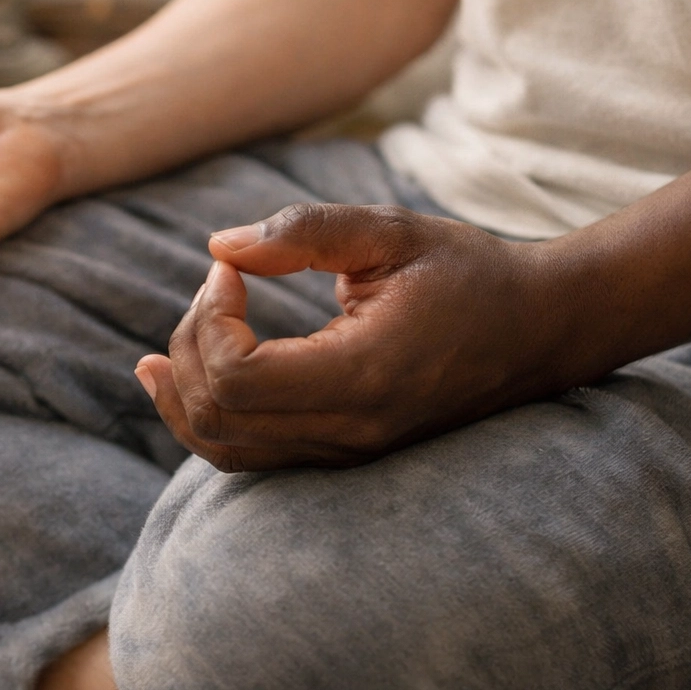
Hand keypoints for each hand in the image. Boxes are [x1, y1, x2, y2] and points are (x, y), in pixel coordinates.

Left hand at [137, 203, 564, 471]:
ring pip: (229, 451)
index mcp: (366, 375)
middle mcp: (353, 431)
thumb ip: (304, 232)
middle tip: (217, 286)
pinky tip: (187, 386)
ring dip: (182, 399)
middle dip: (189, 347)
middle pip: (221, 417)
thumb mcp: (392, 232)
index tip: (231, 269)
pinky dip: (212, 422)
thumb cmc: (470, 273)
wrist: (537, 330)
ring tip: (153, 358)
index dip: (210, 318)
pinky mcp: (348, 454)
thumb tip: (218, 247)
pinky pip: (257, 457)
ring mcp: (351, 453)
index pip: (239, 377)